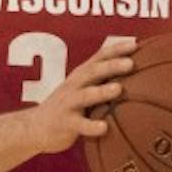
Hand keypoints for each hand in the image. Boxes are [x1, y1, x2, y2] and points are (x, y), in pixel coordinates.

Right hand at [22, 36, 136, 154]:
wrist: (35, 127)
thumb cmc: (68, 106)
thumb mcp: (83, 88)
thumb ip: (102, 80)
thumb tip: (135, 72)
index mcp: (82, 75)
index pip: (99, 56)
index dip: (116, 49)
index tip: (136, 44)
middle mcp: (74, 85)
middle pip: (93, 71)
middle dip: (111, 66)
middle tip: (131, 63)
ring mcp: (68, 104)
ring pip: (85, 96)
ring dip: (102, 91)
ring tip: (118, 89)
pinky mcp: (65, 123)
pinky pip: (80, 125)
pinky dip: (92, 126)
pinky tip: (105, 128)